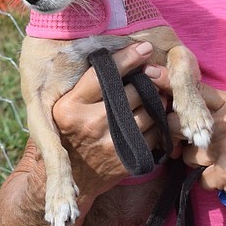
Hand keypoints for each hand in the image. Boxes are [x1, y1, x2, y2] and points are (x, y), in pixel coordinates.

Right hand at [52, 41, 166, 194]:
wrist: (75, 178)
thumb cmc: (72, 133)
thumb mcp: (67, 107)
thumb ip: (88, 85)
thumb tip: (123, 53)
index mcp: (70, 107)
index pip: (103, 74)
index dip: (127, 58)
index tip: (143, 47)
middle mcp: (90, 124)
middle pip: (132, 91)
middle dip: (144, 82)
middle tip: (149, 76)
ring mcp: (111, 143)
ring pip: (148, 110)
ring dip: (155, 101)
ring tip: (152, 97)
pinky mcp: (128, 159)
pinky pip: (155, 132)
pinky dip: (158, 123)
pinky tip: (151, 119)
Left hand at [146, 67, 225, 210]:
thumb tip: (194, 99)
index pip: (196, 91)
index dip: (173, 88)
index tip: (153, 83)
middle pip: (179, 121)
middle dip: (174, 133)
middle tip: (180, 140)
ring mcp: (225, 150)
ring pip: (185, 153)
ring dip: (193, 161)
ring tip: (212, 162)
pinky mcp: (224, 175)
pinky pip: (198, 178)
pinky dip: (207, 181)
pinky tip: (221, 178)